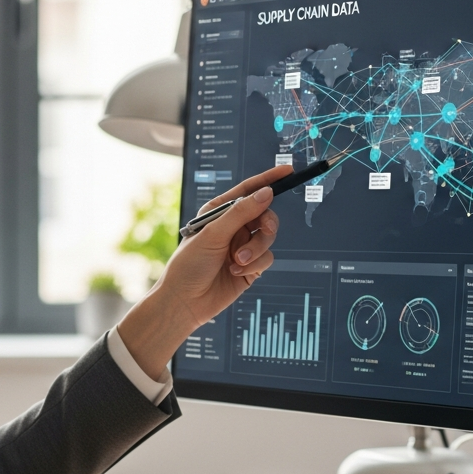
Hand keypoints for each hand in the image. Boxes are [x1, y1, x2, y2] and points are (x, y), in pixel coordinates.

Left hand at [117, 166, 287, 378]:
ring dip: (255, 249)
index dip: (268, 179)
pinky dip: (254, 265)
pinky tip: (236, 272)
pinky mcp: (250, 267)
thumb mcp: (213, 234)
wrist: (185, 302)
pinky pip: (267, 258)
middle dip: (265, 225)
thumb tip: (266, 193)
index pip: (248, 191)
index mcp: (219, 212)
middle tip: (262, 232)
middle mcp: (232, 227)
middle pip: (265, 215)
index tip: (287, 171)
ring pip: (267, 238)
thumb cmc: (189, 264)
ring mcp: (242, 247)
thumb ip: (241, 213)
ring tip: (237, 261)